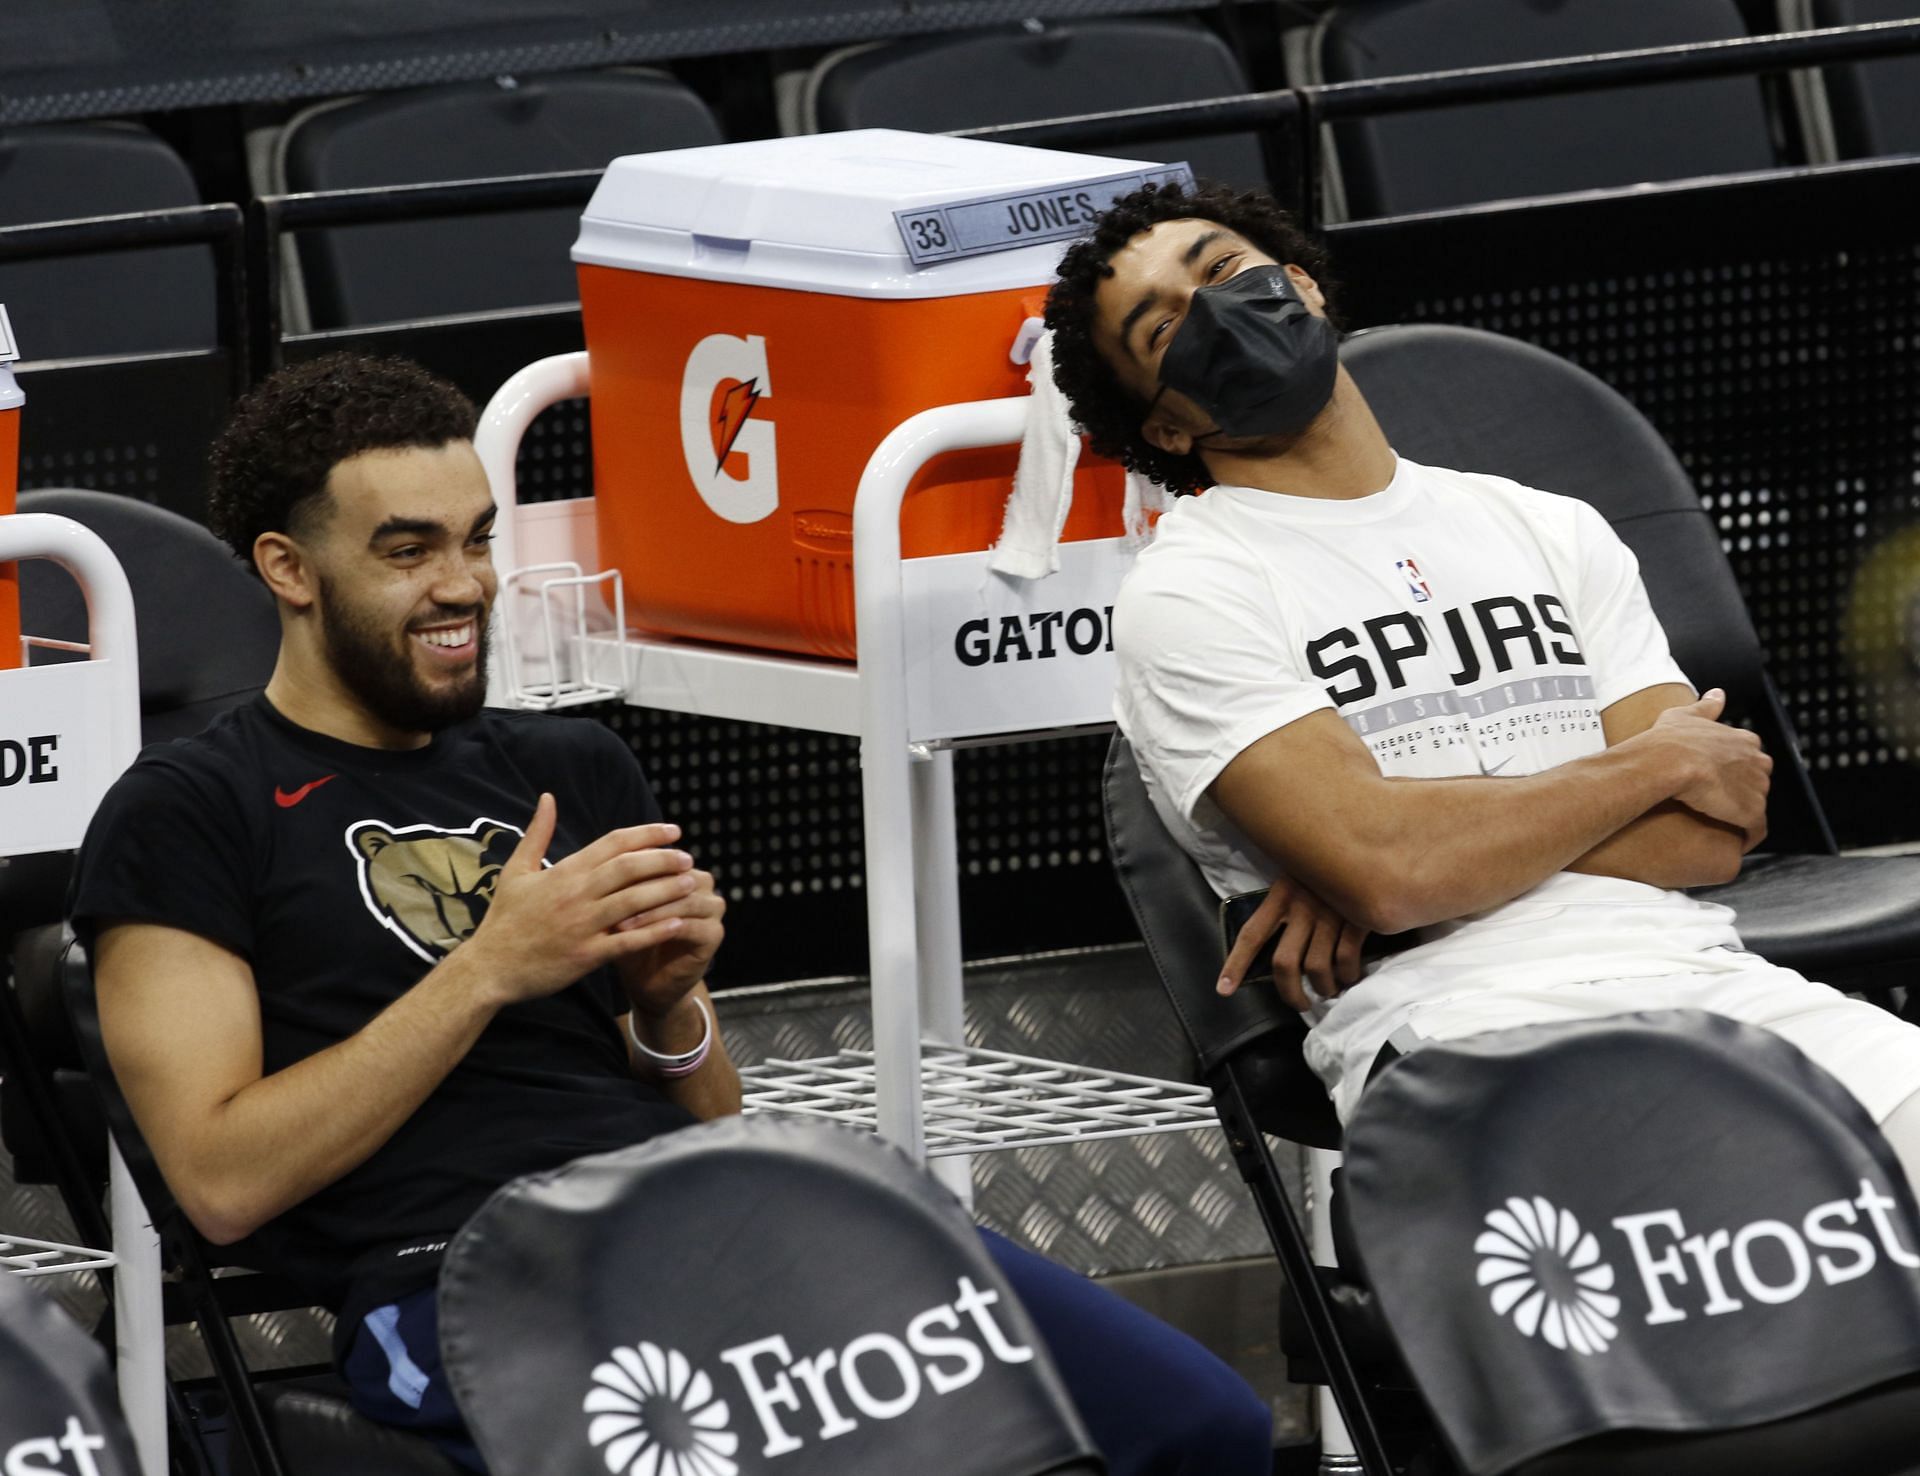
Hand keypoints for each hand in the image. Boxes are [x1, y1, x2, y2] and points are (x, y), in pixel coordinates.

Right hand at [464, 795, 705, 1005]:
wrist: (488, 968)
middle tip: (688, 858)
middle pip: (628, 868)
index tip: (674, 831)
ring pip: (633, 902)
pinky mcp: (586, 956)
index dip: (647, 834)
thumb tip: (548, 797)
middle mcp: (576, 895)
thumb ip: (537, 833)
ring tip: (691, 884)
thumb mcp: (516, 871)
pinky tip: (678, 923)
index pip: (613, 843)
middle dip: (663, 859)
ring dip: (666, 891)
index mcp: (564, 872)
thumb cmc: (504, 919)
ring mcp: (582, 925)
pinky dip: (654, 931)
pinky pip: (627, 941)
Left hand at [614, 858, 725, 1020]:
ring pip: (682, 900)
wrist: (649, 980)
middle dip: (640, 886)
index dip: (630, 866)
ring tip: (618, 922)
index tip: (600, 877)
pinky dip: (661, 929)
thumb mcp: (623, 906)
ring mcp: (712, 908)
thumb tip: (602, 858)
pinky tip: (637, 936)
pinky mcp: (714, 934)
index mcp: (681, 868)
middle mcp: (702, 883)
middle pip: (674, 875)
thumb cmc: (632, 938)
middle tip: (609, 897)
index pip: (659, 857)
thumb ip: (622, 883)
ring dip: (649, 910)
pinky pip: (688, 926)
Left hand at [1218, 875, 1367, 1012]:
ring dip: (1323, 988)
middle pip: (1284, 963)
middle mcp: (1302, 906)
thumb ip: (1286, 907)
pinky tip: (1350, 976)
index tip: (1224, 989)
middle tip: (1299, 1004)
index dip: (1236, 964)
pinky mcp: (1358, 918)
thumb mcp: (1298, 878)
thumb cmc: (1327, 868)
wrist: (1366, 849)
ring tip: (1327, 991)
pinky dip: (1347, 975)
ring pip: (1316, 968)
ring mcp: (1330, 913)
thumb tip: (1280, 951)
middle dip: (1290, 992)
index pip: (1252, 934)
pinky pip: (1346, 959)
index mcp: (1281, 895)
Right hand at [1644, 689, 1771, 849]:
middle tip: (1715, 802)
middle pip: (1757, 781)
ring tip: (1719, 825)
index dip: (1731, 770)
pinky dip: (1747, 836)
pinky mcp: (1751, 812)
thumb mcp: (1686, 714)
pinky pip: (1755, 830)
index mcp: (1745, 740)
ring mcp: (1757, 788)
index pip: (1749, 757)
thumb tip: (1718, 694)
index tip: (1714, 779)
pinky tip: (1732, 841)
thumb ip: (1707, 706)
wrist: (1666, 762)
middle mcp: (1758, 762)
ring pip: (1755, 804)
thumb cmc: (1669, 740)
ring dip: (1741, 814)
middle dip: (1741, 792)